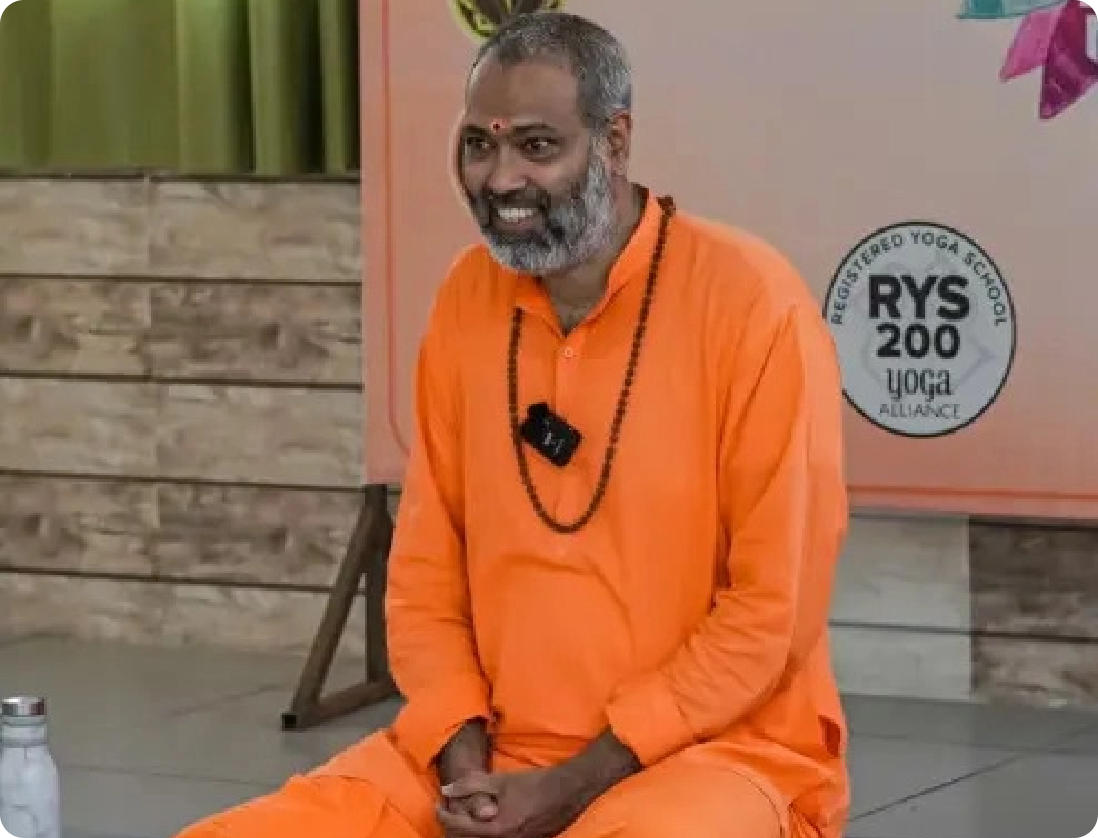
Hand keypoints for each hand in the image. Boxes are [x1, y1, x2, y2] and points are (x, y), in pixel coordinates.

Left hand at [437, 767, 581, 837]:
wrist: (568, 791)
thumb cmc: (535, 784)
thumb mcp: (501, 781)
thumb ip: (471, 785)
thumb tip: (446, 789)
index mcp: (498, 830)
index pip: (460, 828)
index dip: (444, 817)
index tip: (438, 807)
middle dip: (455, 829)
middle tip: (447, 814)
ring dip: (470, 833)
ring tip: (463, 819)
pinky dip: (487, 835)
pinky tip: (485, 824)